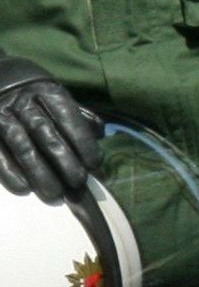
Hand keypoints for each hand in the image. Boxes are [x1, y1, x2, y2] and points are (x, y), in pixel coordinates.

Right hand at [0, 56, 100, 201]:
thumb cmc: (33, 91)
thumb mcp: (56, 93)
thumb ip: (78, 113)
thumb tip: (101, 133)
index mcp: (48, 92)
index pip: (68, 117)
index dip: (82, 142)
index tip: (94, 164)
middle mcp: (24, 103)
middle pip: (46, 134)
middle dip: (63, 160)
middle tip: (77, 183)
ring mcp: (2, 117)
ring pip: (23, 147)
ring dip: (39, 172)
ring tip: (54, 195)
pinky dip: (9, 172)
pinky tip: (23, 189)